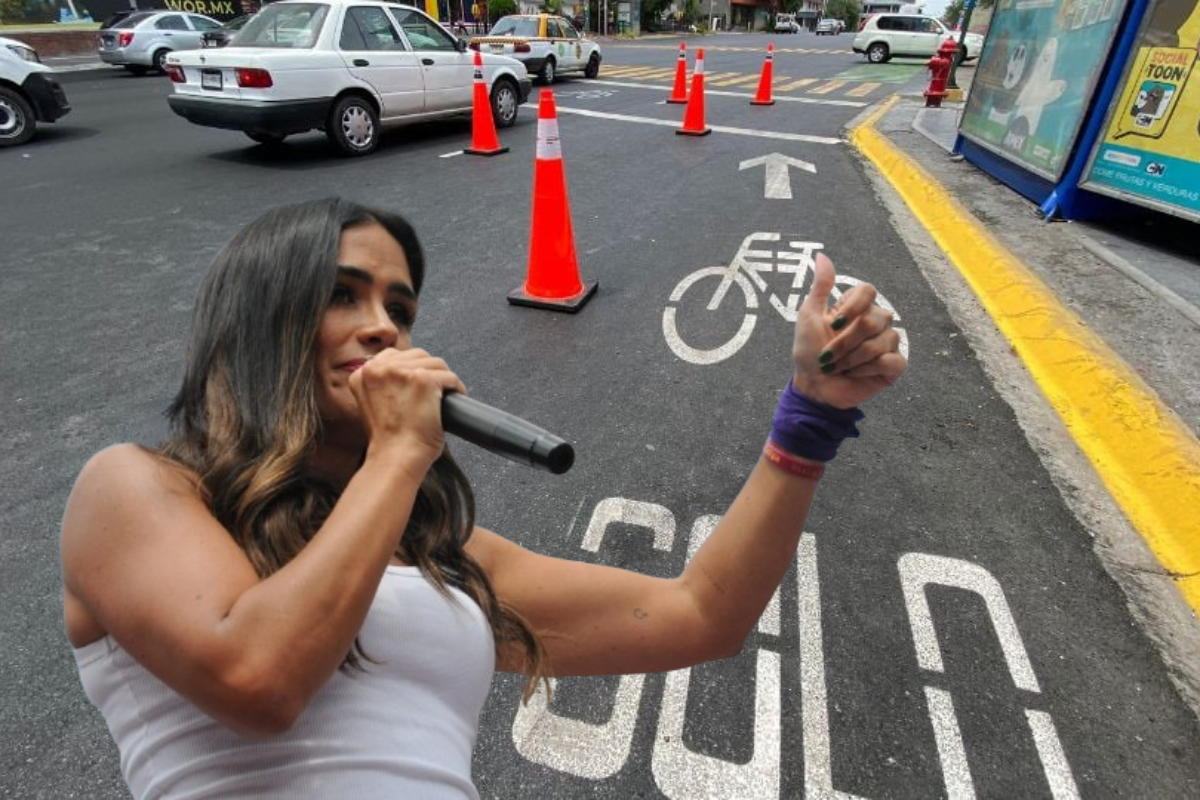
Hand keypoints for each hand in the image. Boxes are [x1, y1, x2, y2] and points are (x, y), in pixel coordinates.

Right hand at [348, 349, 466, 464]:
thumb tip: (404, 376)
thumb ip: (381, 386)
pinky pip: (449, 376)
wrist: (395, 457)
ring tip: (446, 394)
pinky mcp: (423, 380)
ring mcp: (401, 372)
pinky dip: (456, 386)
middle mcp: (377, 368)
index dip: (410, 368)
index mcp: (361, 374)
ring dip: (443, 378)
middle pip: (416, 355)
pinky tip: (456, 396)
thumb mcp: (372, 406)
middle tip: (435, 390)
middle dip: (429, 370)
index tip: (418, 382)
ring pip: (434, 363)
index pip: (392, 356)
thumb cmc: (388, 440)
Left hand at [792, 254, 905, 408]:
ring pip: (882, 341)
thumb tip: (821, 255)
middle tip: (829, 355)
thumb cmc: (809, 352)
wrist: (813, 387)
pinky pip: (890, 361)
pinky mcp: (893, 366)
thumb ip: (820, 287)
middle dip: (845, 342)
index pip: (868, 291)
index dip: (852, 307)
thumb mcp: (809, 316)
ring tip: (838, 367)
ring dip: (852, 358)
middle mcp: (876, 322)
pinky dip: (867, 370)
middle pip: (873, 319)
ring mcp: (887, 343)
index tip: (832, 325)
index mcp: (857, 307)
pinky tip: (856, 374)